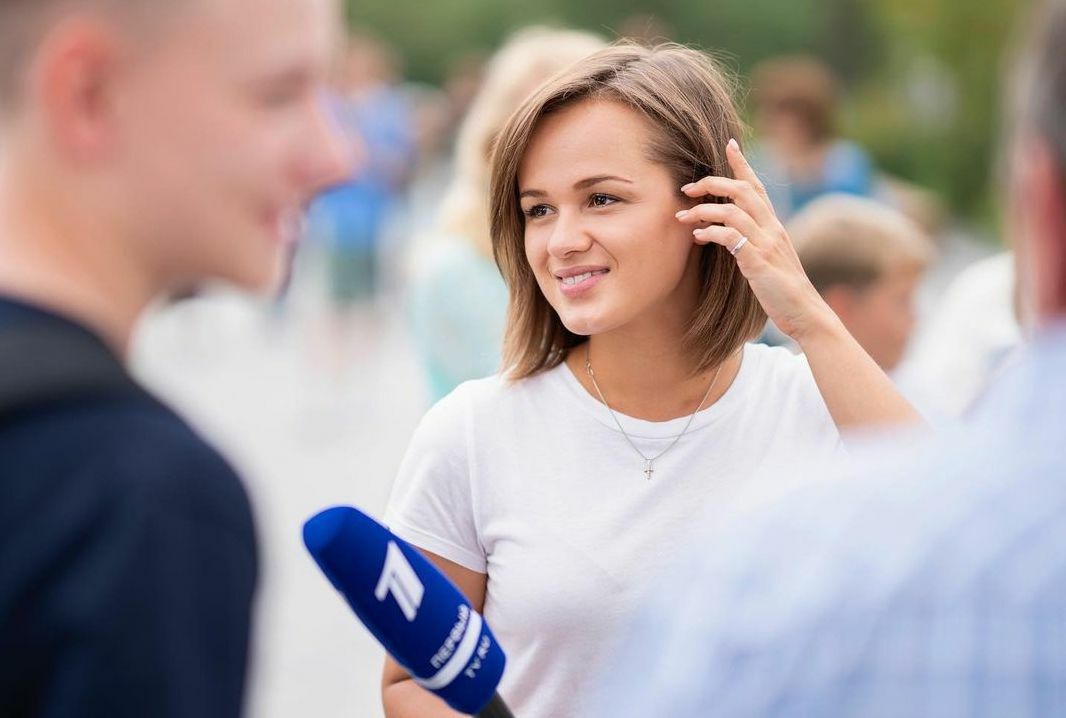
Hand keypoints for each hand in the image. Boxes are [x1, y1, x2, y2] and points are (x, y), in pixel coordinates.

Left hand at [674, 139, 834, 342]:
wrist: (804, 311)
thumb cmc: (783, 288)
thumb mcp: (769, 257)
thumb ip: (754, 240)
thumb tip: (730, 232)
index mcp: (774, 225)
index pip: (758, 186)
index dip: (743, 164)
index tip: (729, 144)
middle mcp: (772, 228)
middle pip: (742, 191)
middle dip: (712, 184)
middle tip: (687, 188)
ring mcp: (766, 244)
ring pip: (733, 211)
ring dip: (703, 210)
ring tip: (682, 217)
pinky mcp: (757, 262)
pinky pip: (731, 237)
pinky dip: (710, 233)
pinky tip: (697, 237)